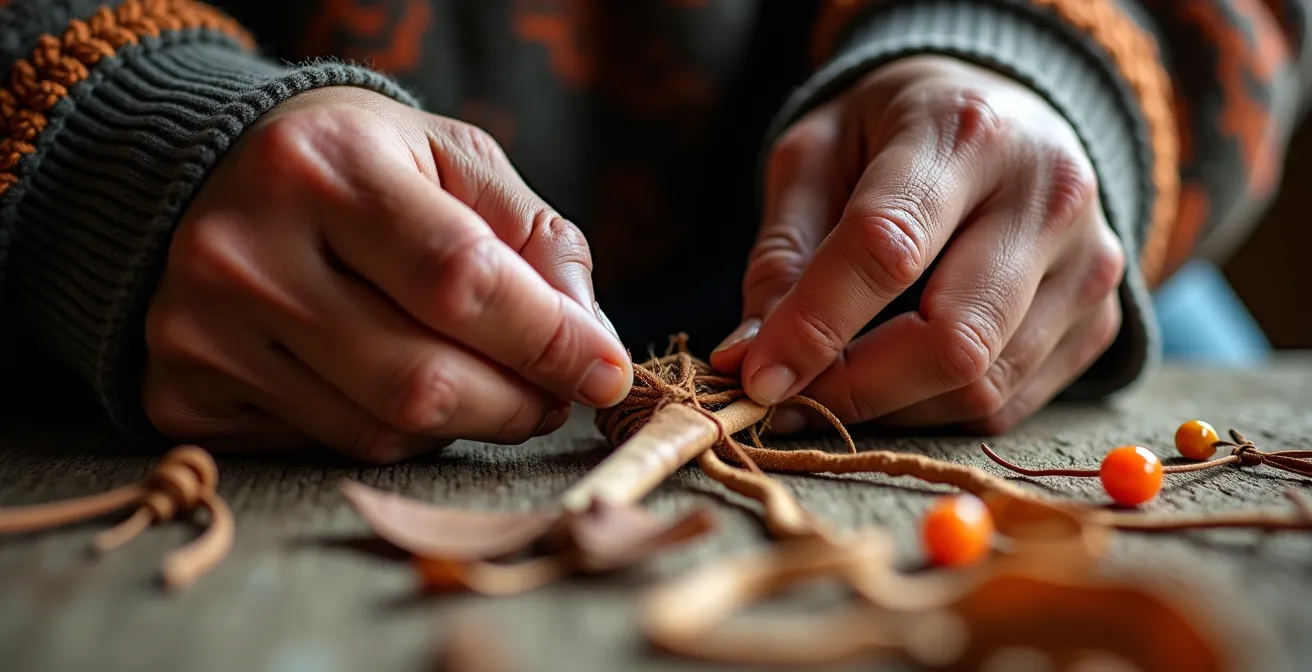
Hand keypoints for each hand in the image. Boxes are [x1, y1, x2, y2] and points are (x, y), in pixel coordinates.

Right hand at [143, 86, 631, 462]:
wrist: (213, 171)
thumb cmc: (360, 165)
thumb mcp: (454, 159)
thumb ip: (536, 239)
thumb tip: (595, 347)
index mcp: (326, 166)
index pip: (459, 279)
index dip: (549, 341)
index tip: (606, 373)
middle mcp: (245, 250)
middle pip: (421, 379)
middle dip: (516, 403)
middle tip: (551, 393)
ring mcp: (202, 328)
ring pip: (381, 431)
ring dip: (461, 422)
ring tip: (478, 379)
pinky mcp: (184, 390)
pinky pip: (330, 448)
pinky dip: (391, 431)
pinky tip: (390, 378)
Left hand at [712, 56, 1124, 433]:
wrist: (1003, 112)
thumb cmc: (892, 133)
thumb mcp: (814, 157)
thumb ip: (782, 255)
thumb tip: (749, 360)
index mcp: (965, 132)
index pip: (887, 248)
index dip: (814, 325)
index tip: (754, 376)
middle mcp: (1048, 195)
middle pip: (954, 339)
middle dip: (855, 389)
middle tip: (787, 399)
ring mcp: (1089, 263)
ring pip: (982, 386)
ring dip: (889, 409)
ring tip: (831, 386)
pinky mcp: (1101, 318)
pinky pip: (1009, 403)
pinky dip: (934, 410)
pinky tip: (895, 379)